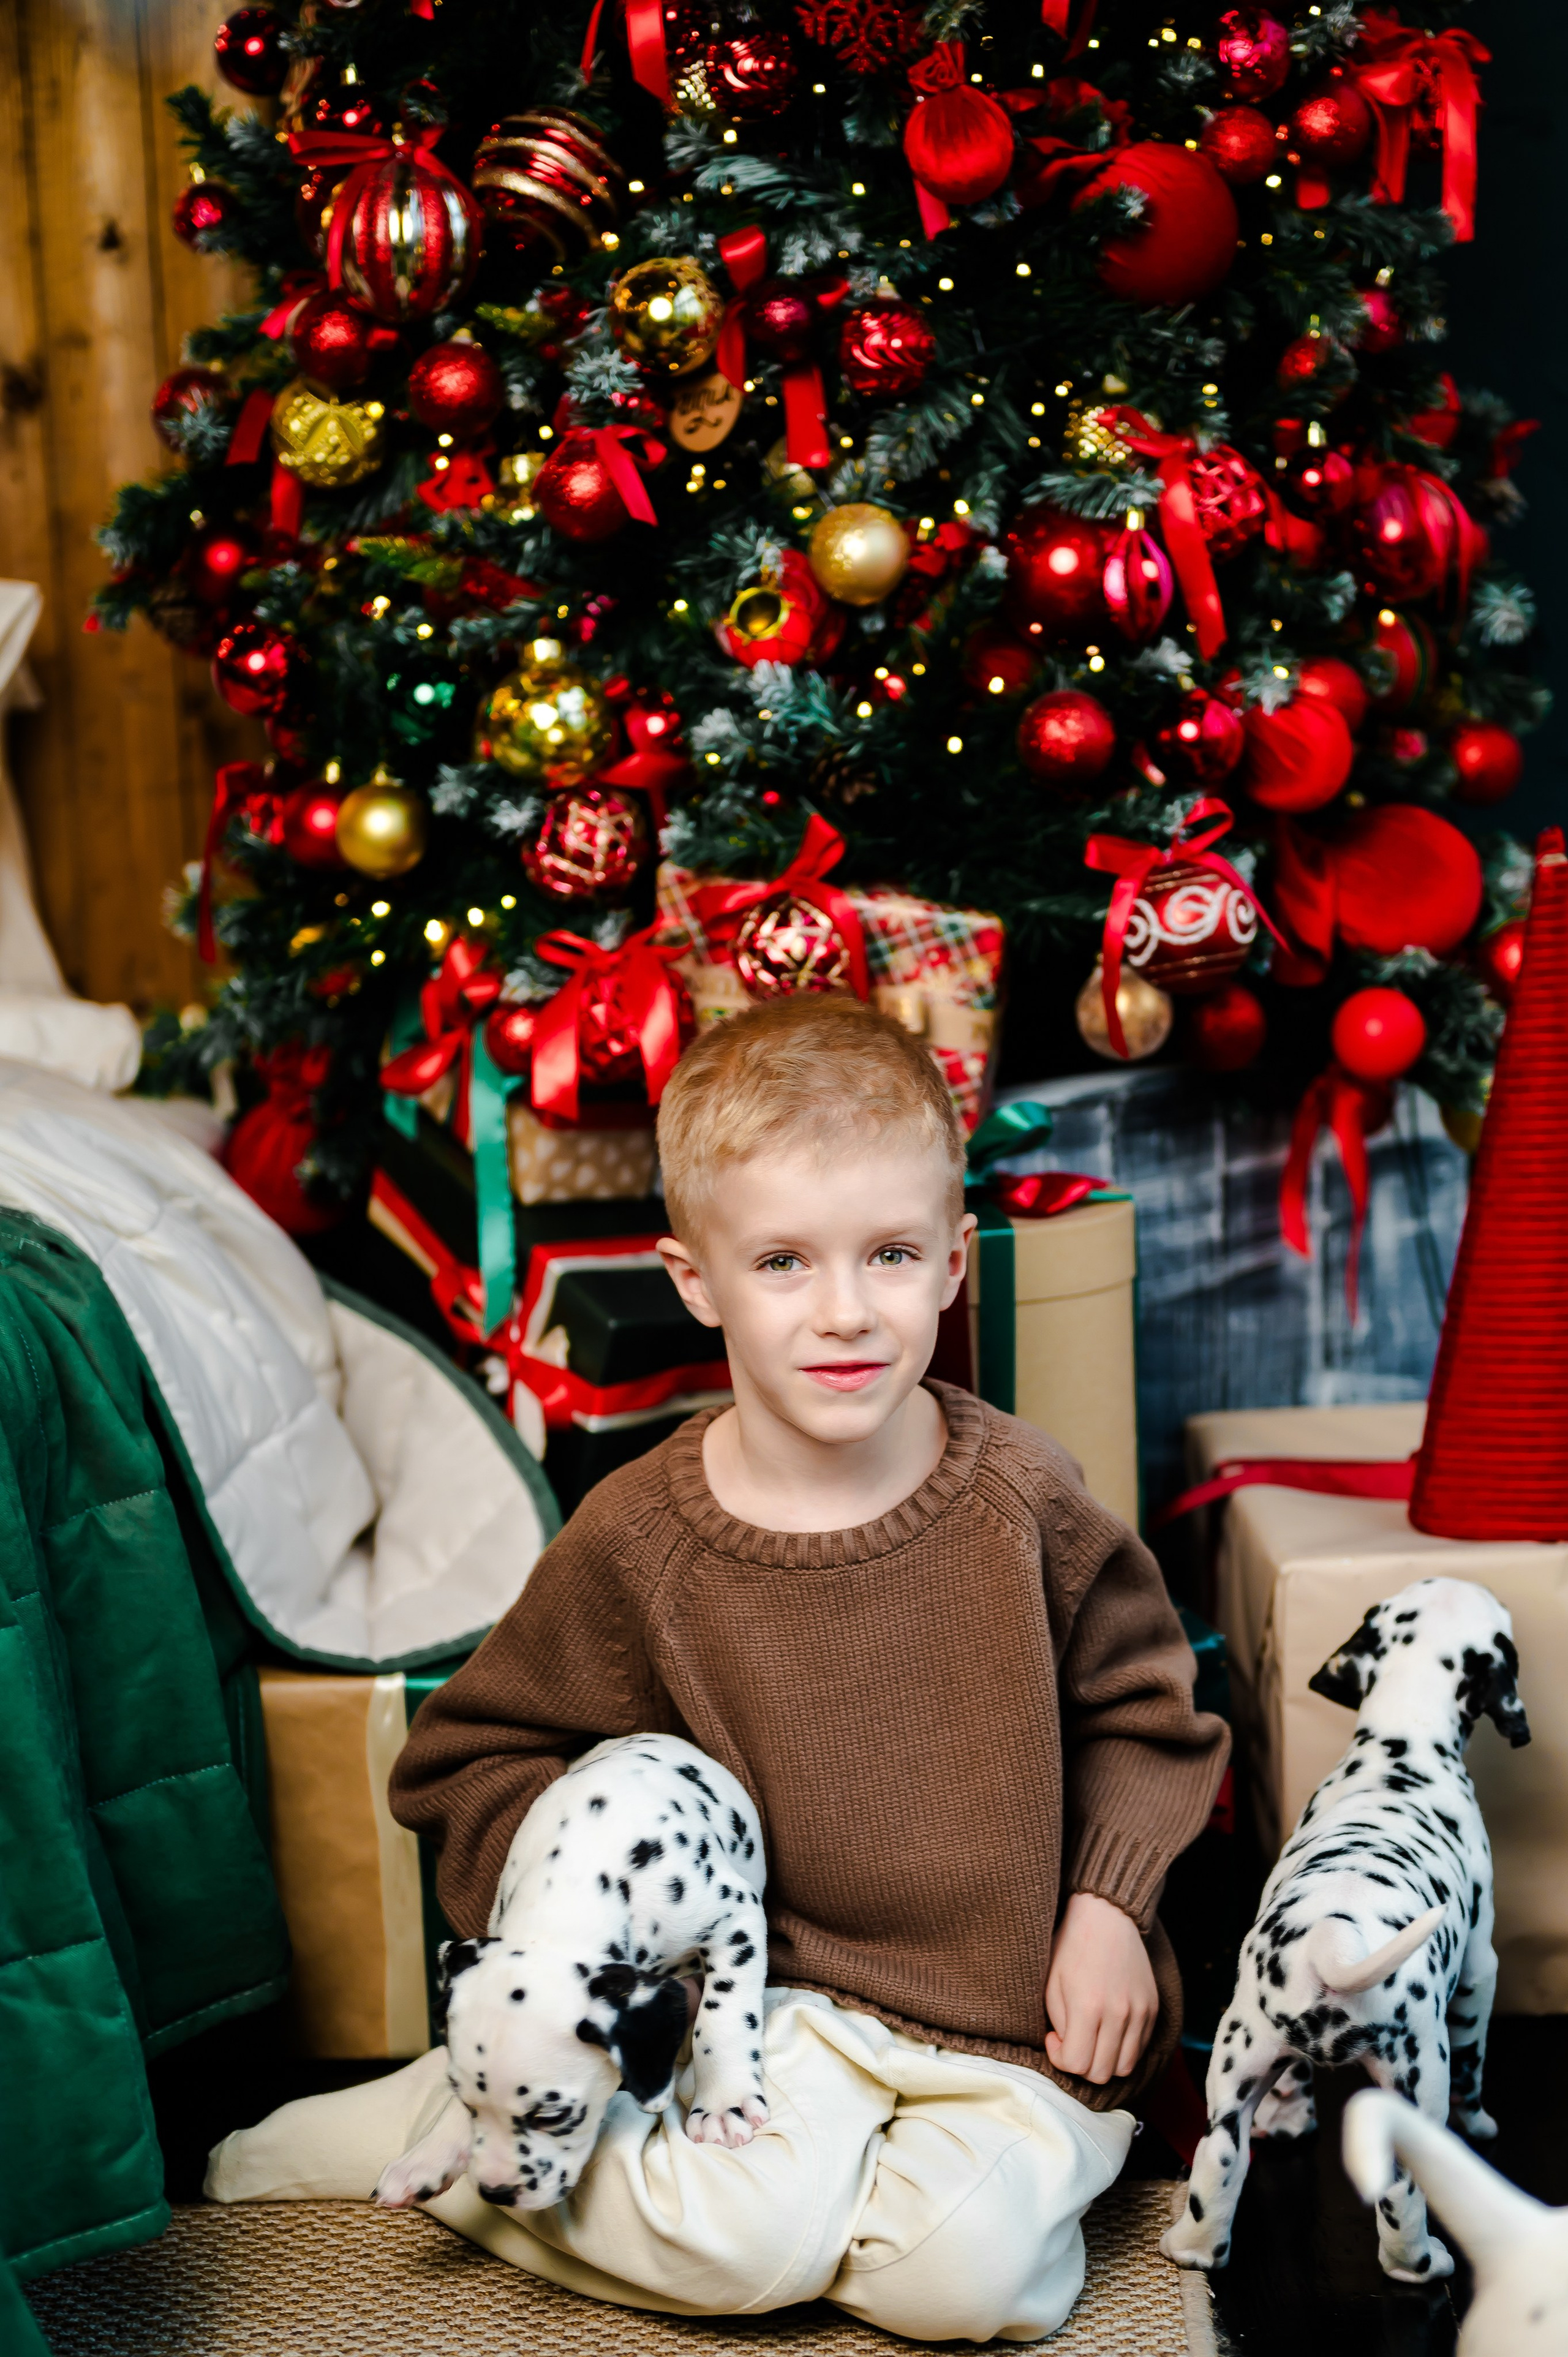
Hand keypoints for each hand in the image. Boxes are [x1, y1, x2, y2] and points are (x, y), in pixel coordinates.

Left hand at [1044, 1890, 1158, 2084]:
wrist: (1106, 1917)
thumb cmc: (1071, 1949)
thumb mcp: (1052, 1986)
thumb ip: (1061, 2027)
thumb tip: (1071, 2053)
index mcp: (1088, 2007)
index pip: (1077, 2064)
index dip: (1060, 2059)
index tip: (1054, 2038)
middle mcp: (1119, 2014)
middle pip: (1102, 2074)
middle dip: (1081, 2065)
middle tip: (1072, 2040)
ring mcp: (1140, 2012)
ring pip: (1125, 2067)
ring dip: (1104, 2062)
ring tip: (1091, 2038)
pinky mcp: (1153, 2009)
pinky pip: (1139, 2048)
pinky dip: (1122, 2049)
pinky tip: (1107, 2029)